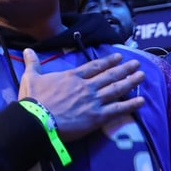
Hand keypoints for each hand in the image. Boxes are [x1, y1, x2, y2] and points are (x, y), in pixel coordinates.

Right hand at [16, 49, 144, 141]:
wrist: (38, 119)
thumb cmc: (34, 99)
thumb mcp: (31, 77)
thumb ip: (33, 63)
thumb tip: (28, 50)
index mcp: (72, 76)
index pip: (94, 66)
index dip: (108, 61)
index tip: (118, 56)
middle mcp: (86, 86)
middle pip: (109, 75)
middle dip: (124, 69)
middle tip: (136, 64)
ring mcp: (93, 101)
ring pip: (116, 89)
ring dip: (130, 82)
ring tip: (142, 76)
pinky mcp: (97, 116)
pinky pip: (118, 109)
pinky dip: (130, 105)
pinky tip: (141, 101)